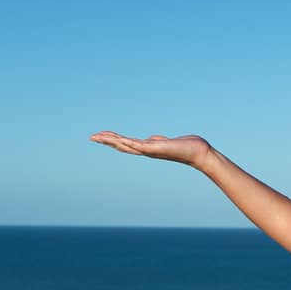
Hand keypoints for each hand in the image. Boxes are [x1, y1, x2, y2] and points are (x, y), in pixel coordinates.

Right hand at [88, 131, 211, 168]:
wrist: (198, 153)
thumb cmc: (185, 147)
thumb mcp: (166, 142)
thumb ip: (157, 141)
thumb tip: (152, 138)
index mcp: (147, 148)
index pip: (126, 144)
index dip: (112, 141)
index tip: (101, 136)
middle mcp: (146, 151)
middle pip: (122, 146)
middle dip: (107, 141)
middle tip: (92, 137)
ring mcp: (150, 150)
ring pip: (126, 145)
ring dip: (112, 141)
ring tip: (98, 137)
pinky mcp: (156, 148)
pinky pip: (138, 145)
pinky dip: (127, 142)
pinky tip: (118, 139)